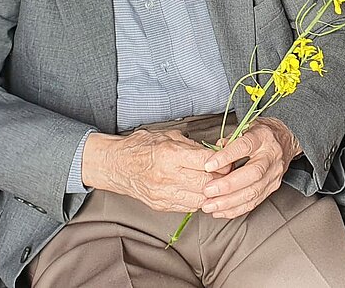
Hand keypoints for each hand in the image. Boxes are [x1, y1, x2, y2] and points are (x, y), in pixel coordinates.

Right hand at [81, 129, 226, 212]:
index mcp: (170, 154)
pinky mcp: (161, 205)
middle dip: (221, 179)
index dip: (223, 162)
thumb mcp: (169, 136)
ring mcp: (163, 194)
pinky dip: (198, 200)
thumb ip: (193, 146)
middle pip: (206, 183)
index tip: (228, 161)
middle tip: (227, 174)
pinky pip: (188, 207)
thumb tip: (216, 152)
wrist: (116, 165)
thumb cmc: (141, 147)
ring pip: (200, 199)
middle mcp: (167, 176)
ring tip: (214, 184)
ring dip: (211, 193)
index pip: (207, 162)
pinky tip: (199, 192)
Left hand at [200, 118, 300, 218]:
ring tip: (210, 205)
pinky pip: (254, 202)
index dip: (226, 156)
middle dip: (228, 185)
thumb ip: (229, 141)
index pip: (245, 146)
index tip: (208, 165)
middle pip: (252, 174)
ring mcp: (274, 174)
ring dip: (229, 202)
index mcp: (263, 137)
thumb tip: (213, 154)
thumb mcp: (246, 128)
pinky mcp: (272, 188)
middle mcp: (271, 156)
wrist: (284, 141)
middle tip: (208, 190)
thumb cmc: (261, 135)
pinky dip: (235, 209)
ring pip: (253, 192)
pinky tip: (220, 210)